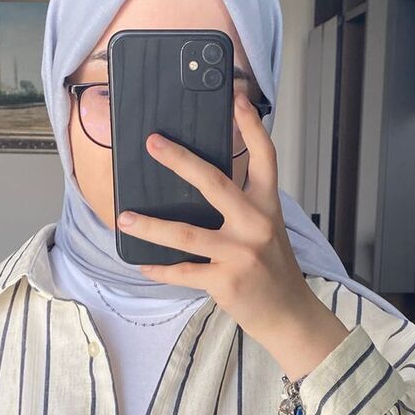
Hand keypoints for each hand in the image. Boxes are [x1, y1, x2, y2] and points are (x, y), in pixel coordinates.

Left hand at [115, 102, 349, 378]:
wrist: (289, 314)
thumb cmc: (273, 270)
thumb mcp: (267, 230)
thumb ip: (242, 207)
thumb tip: (200, 186)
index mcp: (267, 206)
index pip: (265, 158)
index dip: (251, 127)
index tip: (238, 100)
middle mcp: (256, 224)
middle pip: (215, 183)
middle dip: (180, 160)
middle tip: (153, 143)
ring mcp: (240, 252)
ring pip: (186, 233)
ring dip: (151, 226)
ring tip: (125, 217)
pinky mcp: (226, 280)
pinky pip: (183, 271)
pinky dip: (160, 269)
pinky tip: (143, 264)